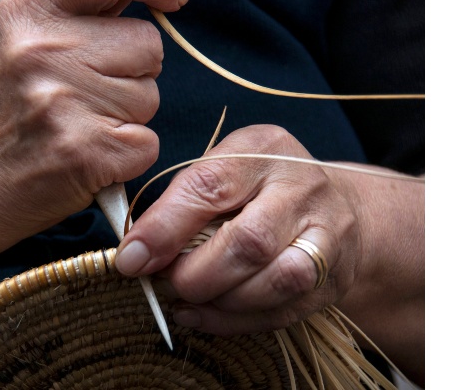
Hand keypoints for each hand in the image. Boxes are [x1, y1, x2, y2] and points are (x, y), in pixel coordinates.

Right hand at [0, 0, 187, 299]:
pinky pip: (147, 144)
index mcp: (29, 9)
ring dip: (128, 116)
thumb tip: (167, 1)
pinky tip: (88, 157)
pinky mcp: (84, 152)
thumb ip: (86, 14)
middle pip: (148, 45)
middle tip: (86, 97)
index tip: (173, 2)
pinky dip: (127, 157)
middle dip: (132, 73)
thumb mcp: (28, 39)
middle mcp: (42, 49)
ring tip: (80, 126)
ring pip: (150, 96)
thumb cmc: (9, 107)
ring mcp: (62, 101)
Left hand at [116, 124, 363, 334]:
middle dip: (196, 273)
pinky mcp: (333, 279)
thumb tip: (137, 254)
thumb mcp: (224, 172)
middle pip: (250, 241)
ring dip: (220, 300)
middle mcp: (302, 189)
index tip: (132, 258)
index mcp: (263, 150)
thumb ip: (182, 203)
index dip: (165, 227)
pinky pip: (283, 311)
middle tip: (167, 281)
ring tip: (188, 297)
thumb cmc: (261, 190)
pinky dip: (233, 321)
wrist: (340, 210)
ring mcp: (327, 236)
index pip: (209, 185)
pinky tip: (202, 314)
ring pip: (276, 281)